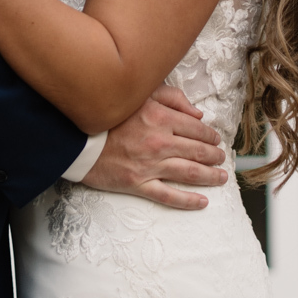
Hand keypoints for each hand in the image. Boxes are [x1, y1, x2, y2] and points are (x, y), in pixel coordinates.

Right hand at [80, 85, 227, 209]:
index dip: (210, 135)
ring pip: (189, 173)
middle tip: (221, 159)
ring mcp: (149, 166)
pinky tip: (202, 202)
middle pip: (197, 151)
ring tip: (221, 178)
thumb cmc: (107, 115)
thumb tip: (197, 114)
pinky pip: (168, 196)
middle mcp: (159, 142)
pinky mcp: (137, 184)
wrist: (76, 139)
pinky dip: (188, 201)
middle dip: (214, 156)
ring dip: (210, 176)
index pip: (196, 128)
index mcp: (160, 117)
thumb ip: (171, 98)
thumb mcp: (139, 94)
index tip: (215, 139)